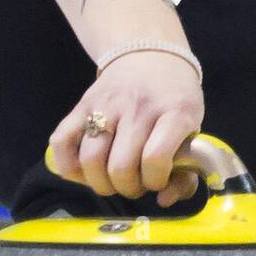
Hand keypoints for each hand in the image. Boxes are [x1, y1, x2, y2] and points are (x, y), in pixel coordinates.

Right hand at [48, 50, 203, 207]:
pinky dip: (68, 166)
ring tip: (112, 180)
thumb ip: (186, 171)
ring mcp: (107, 104)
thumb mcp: (193, 129)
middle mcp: (138, 107)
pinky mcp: (82, 103)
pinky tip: (84, 172)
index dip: (155, 181)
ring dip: (100, 183)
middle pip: (120, 166)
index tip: (158, 179)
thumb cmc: (176, 100)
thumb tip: (164, 200)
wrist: (151, 54)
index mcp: (174, 112)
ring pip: (90, 159)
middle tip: (134, 183)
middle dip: (127, 187)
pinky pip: (61, 141)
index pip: (155, 158)